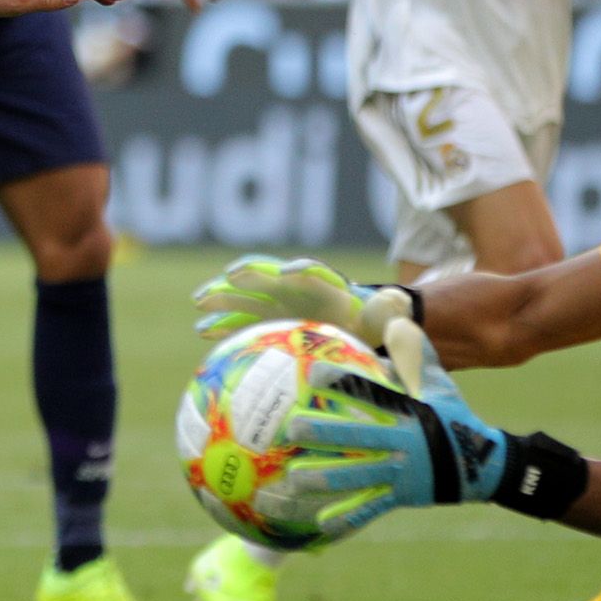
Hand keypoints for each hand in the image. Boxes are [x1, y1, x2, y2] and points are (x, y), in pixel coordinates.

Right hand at [193, 254, 416, 344]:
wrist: (359, 324)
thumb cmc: (375, 320)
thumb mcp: (387, 317)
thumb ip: (389, 317)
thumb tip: (400, 321)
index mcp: (327, 284)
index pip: (313, 271)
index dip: (301, 269)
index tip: (289, 273)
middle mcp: (297, 288)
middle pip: (269, 276)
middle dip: (248, 275)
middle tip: (227, 279)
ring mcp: (277, 302)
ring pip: (246, 294)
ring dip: (224, 296)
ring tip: (201, 303)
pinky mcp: (267, 318)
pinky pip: (242, 319)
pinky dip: (223, 323)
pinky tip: (203, 332)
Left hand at [283, 324, 512, 526]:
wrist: (482, 466)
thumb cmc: (452, 419)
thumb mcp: (439, 385)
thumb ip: (416, 354)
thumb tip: (397, 319)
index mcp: (408, 413)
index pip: (372, 393)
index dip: (343, 383)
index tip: (313, 373)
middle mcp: (401, 443)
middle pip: (357, 437)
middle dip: (324, 433)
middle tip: (292, 427)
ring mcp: (399, 473)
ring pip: (356, 477)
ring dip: (325, 479)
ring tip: (293, 479)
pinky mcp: (399, 497)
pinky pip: (369, 510)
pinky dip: (346, 519)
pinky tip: (319, 526)